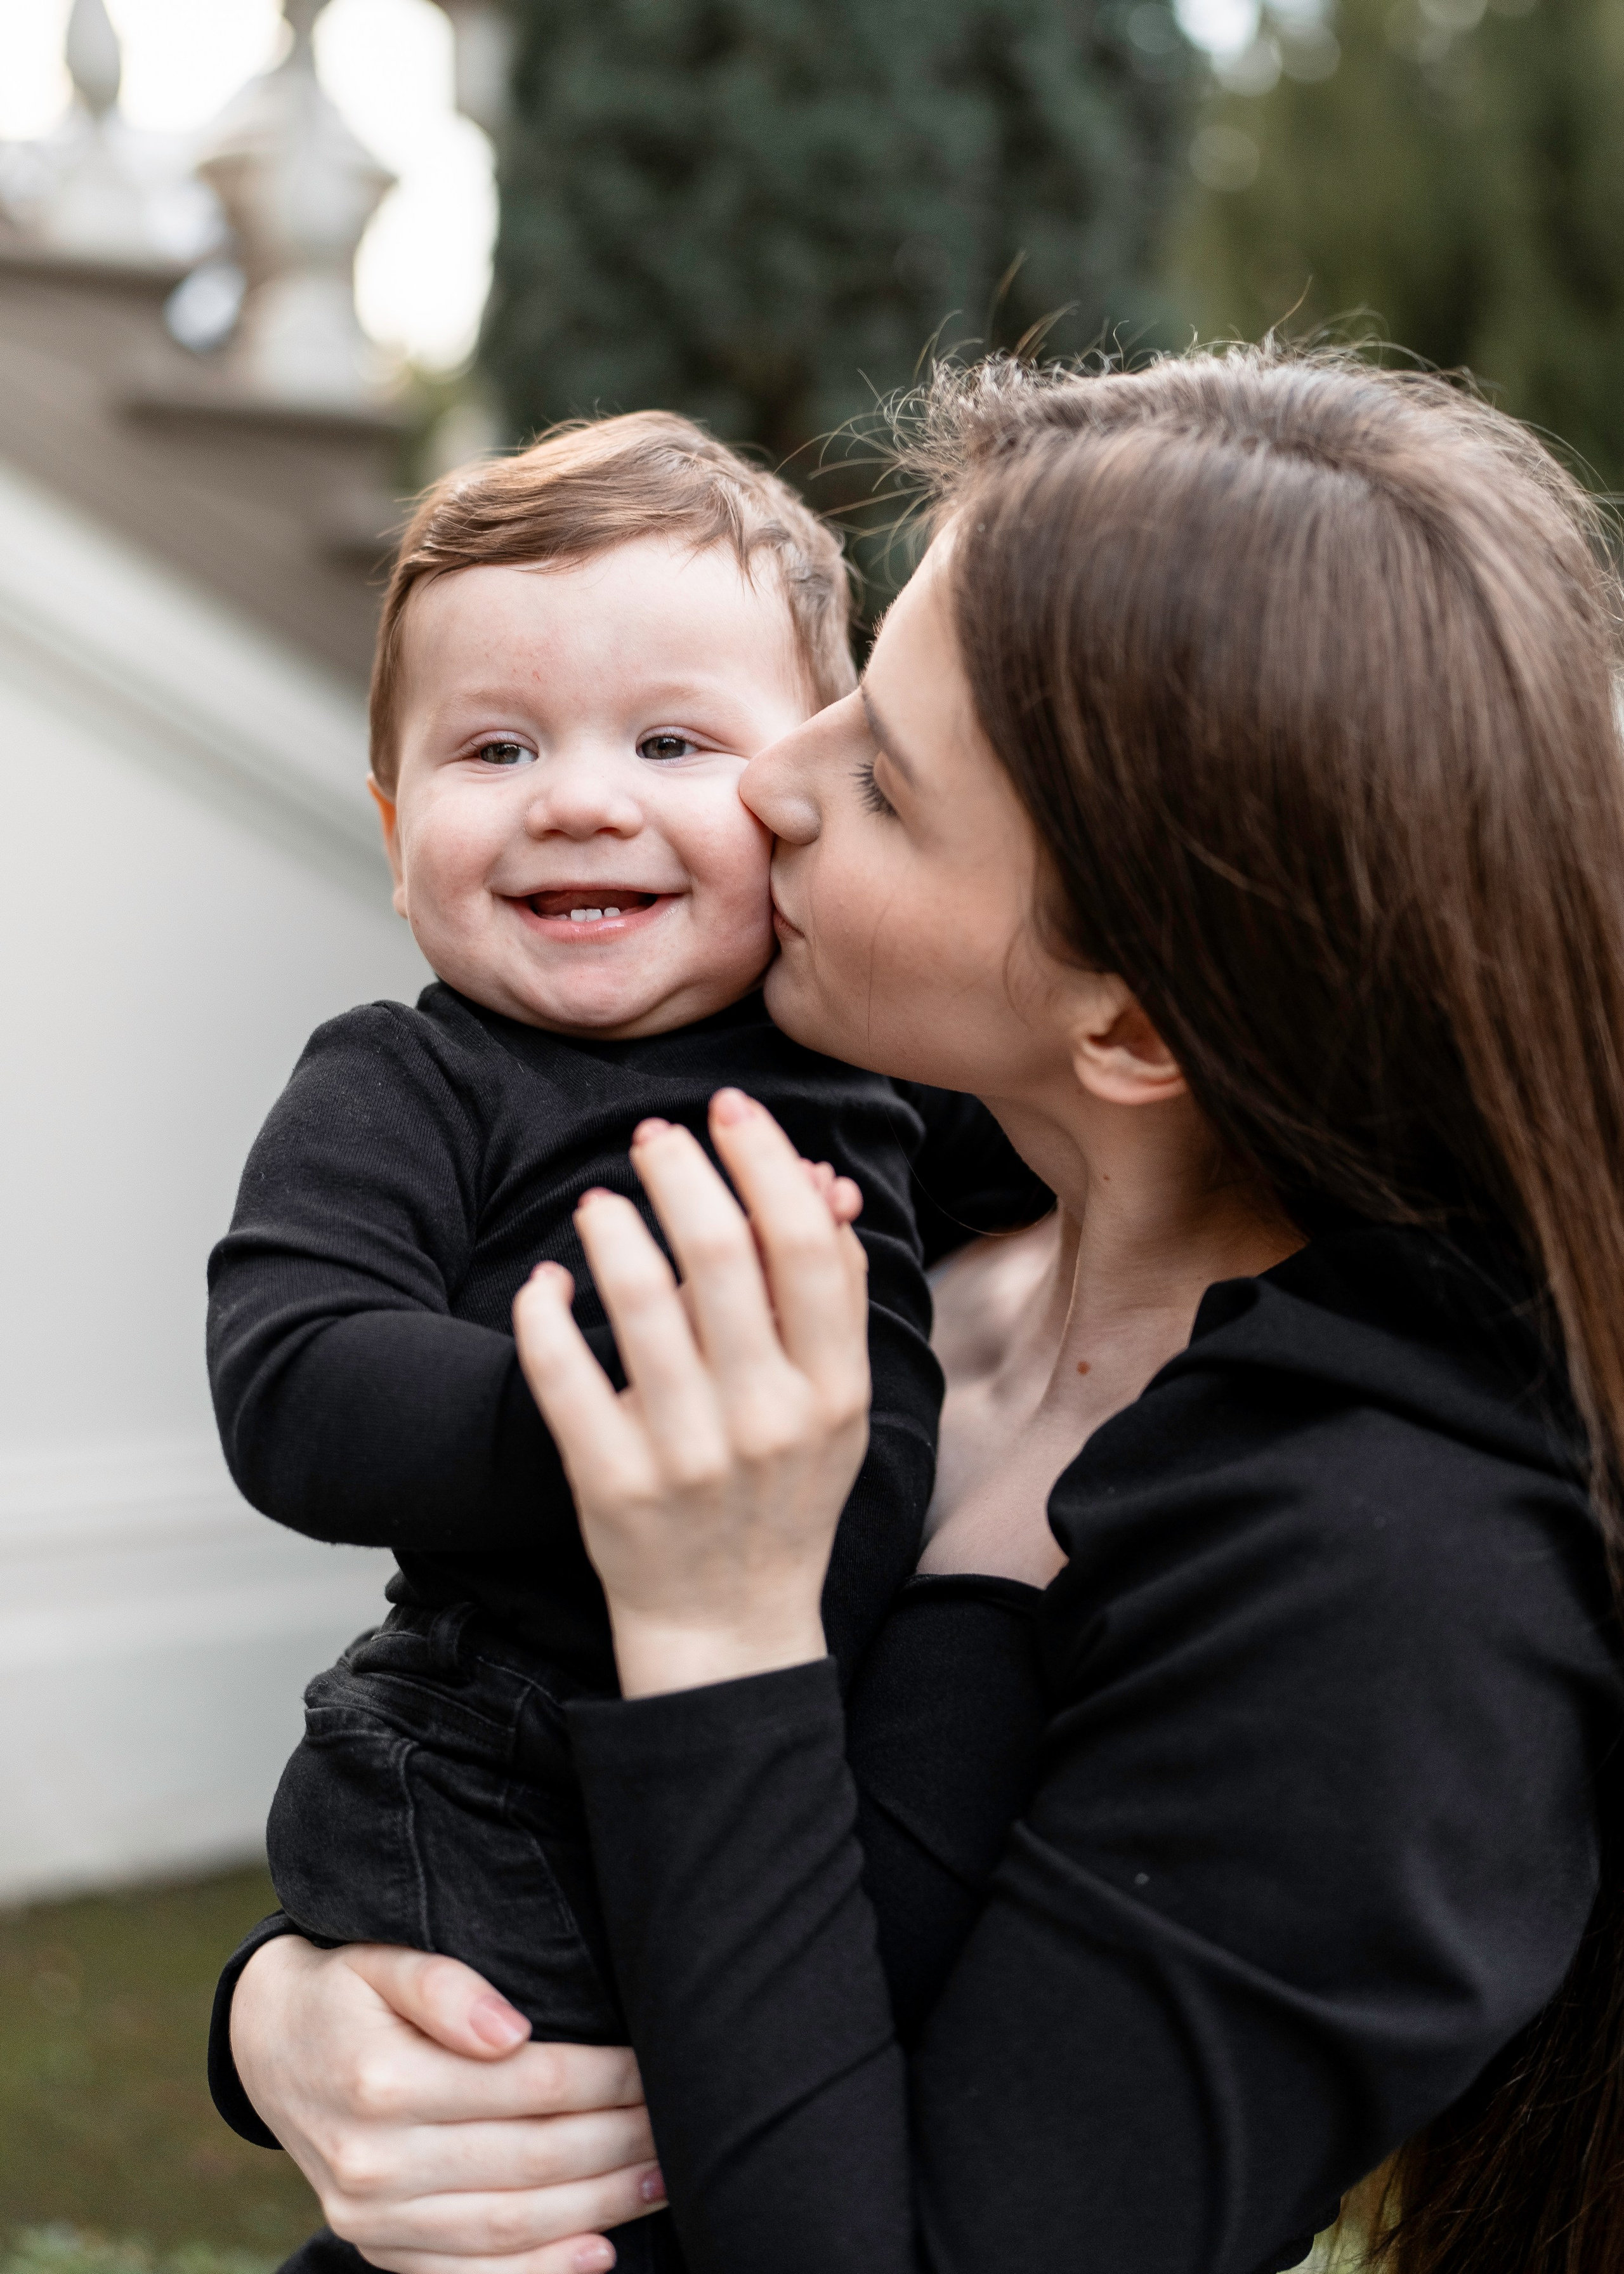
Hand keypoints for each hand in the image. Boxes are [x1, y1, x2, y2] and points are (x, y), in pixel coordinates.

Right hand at [231, 1935, 663, 2272]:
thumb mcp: (383, 1959)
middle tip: (678, 2121)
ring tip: (659, 2177)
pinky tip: (600, 2249)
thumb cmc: (345, 1989)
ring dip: (597, 2207)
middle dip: (616, 2143)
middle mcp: (371, 2160)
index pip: (525, 2086)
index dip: (602, 2079)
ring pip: (508, 2225)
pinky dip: (540, 2272)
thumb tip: (513, 2031)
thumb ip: (445, 1985)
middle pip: (527, 2160)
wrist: (269, 2044)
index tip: (652, 2065)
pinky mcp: (377, 2247)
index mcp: (379, 2079)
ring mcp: (370, 2215)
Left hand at [512, 1089, 871, 1697]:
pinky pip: (562, 1378)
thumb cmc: (785, 1494)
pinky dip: (545, 1315)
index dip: (765, 1160)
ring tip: (601, 1199)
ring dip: (614, 1230)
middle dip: (682, 1171)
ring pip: (637, 1305)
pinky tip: (546, 1282)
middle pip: (719, 1255)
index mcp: (832, 1389)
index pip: (803, 1244)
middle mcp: (763, 1418)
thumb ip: (832, 1293)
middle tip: (653, 1133)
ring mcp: (684, 1454)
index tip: (731, 1110)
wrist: (732, 1626)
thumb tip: (820, 1181)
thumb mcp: (837, 1402)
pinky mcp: (610, 1485)